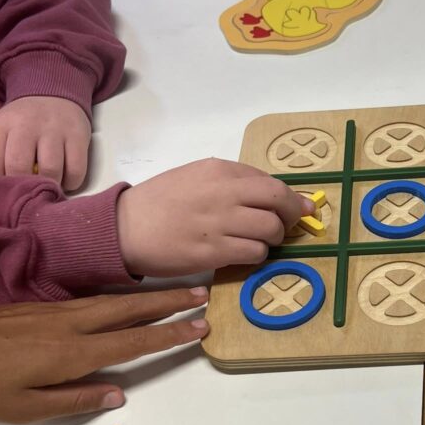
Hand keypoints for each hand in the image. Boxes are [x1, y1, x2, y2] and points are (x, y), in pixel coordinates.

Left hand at [0, 95, 90, 189]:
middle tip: (29, 192)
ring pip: (51, 170)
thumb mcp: (2, 130)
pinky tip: (66, 179)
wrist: (54, 95)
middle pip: (19, 166)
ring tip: (48, 186)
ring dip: (49, 186)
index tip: (8, 191)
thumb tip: (0, 185)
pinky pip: (76, 170)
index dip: (1, 184)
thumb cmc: (25, 123)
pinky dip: (71, 182)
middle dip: (24, 187)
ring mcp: (55, 129)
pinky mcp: (78, 136)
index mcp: (3, 125)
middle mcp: (27, 125)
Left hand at [0, 288, 208, 423]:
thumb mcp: (25, 408)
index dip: (169, 334)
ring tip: (177, 293)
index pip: (133, 341)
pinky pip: (93, 299)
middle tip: (202, 293)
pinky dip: (120, 297)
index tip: (199, 326)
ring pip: (113, 300)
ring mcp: (56, 313)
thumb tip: (117, 396)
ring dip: (149, 297)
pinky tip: (126, 299)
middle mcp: (70, 326)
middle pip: (130, 309)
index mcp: (72, 353)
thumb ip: (74, 400)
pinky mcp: (42, 309)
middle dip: (169, 302)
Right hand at [116, 158, 311, 276]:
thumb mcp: (195, 177)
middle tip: (290, 225)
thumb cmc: (159, 202)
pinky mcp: (214, 252)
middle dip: (292, 214)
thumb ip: (230, 181)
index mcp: (219, 170)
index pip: (269, 181)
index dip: (290, 196)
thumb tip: (270, 193)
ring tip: (262, 241)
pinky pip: (254, 252)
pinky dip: (258, 254)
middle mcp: (223, 193)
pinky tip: (247, 253)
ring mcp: (219, 223)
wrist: (124, 228)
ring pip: (270, 229)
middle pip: (278, 200)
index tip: (300, 206)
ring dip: (274, 238)